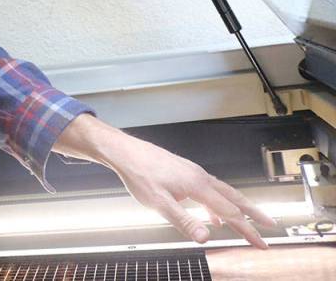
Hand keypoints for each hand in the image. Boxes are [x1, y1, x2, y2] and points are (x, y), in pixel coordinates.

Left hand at [108, 136, 273, 248]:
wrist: (124, 151)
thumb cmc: (139, 174)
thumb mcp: (159, 203)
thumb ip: (184, 221)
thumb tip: (206, 237)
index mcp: (198, 185)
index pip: (230, 212)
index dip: (248, 230)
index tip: (262, 243)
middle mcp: (200, 176)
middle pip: (234, 197)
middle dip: (253, 214)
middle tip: (271, 225)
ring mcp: (193, 172)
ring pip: (222, 191)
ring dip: (237, 207)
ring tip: (246, 222)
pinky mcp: (184, 171)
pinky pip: (208, 189)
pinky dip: (217, 202)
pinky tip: (211, 214)